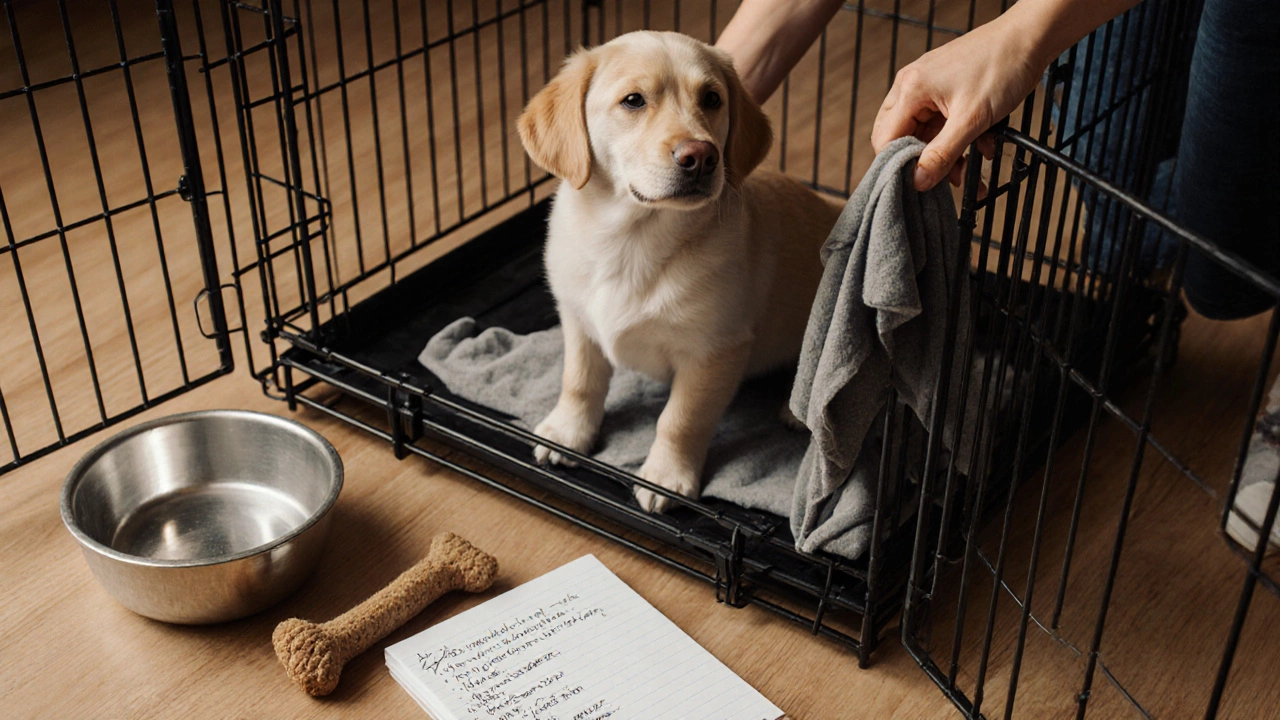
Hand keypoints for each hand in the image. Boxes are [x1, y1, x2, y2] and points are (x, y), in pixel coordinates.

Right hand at [871, 12, 1044, 191]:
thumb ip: (942, 154)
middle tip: (945, 178)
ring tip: (969, 170)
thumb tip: (918, 181)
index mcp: (910, 89)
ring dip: (946, 154)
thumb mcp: (972, 119)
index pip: (885, 139)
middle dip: (924, 161)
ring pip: (925, 133)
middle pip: (901, 137)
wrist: (1030, 38)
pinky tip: (981, 147)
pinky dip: (958, 139)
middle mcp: (912, 86)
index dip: (900, 165)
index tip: (922, 183)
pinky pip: (942, 123)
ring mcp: (929, 86)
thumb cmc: (1001, 67)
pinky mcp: (945, 89)